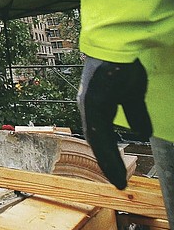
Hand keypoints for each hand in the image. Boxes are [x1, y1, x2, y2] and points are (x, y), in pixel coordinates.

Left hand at [78, 58, 151, 188]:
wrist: (119, 45)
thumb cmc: (123, 67)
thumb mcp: (132, 95)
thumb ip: (134, 113)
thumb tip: (141, 132)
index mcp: (96, 107)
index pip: (101, 136)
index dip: (109, 155)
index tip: (119, 173)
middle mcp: (88, 108)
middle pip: (97, 142)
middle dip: (108, 164)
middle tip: (120, 184)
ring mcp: (88, 106)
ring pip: (96, 140)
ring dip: (108, 161)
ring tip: (119, 179)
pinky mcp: (93, 102)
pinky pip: (98, 131)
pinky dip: (106, 149)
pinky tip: (114, 161)